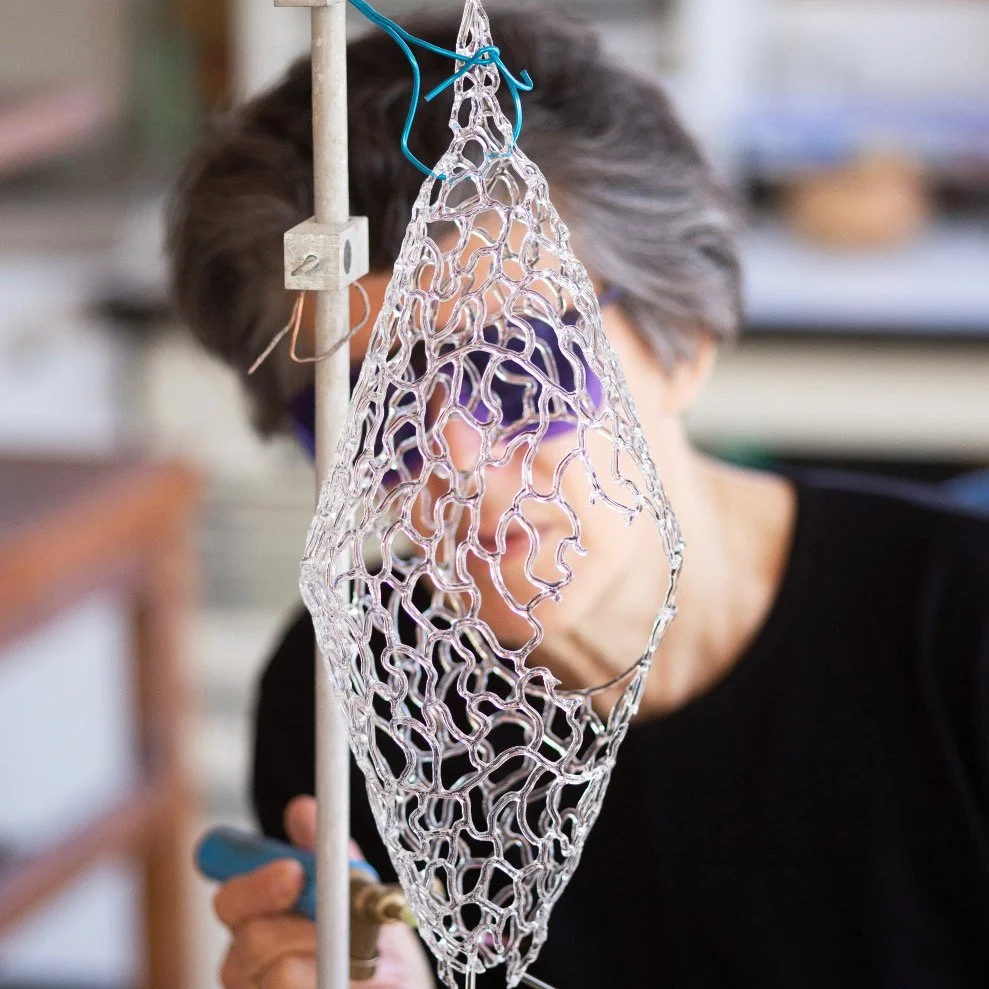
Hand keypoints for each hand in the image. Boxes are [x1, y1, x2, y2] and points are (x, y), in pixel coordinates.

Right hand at [213, 795, 434, 987]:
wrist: (394, 987)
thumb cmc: (368, 940)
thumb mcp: (354, 888)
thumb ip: (324, 852)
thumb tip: (302, 809)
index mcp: (256, 921)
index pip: (229, 901)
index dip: (255, 885)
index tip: (293, 871)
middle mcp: (249, 964)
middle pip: (249, 941)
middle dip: (296, 925)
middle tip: (333, 920)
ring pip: (276, 976)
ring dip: (322, 960)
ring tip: (352, 957)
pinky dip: (326, 983)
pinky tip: (347, 980)